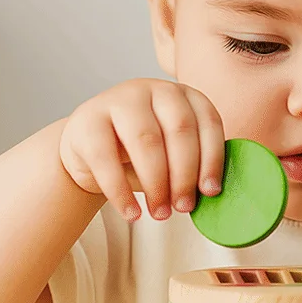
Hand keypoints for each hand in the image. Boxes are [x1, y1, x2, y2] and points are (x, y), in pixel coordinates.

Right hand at [59, 79, 224, 221]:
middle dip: (185, 175)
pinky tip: (132, 213)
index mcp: (183, 95)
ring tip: (160, 213)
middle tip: (183, 208)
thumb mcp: (171, 152)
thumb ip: (194, 165)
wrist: (89, 150)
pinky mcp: (87, 120)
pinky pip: (107, 159)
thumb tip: (213, 194)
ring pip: (146, 141)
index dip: (212, 159)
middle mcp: (154, 89)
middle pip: (180, 130)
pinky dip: (121, 193)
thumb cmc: (140, 154)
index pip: (207, 122)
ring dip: (157, 184)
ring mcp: (119, 100)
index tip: (210, 192)